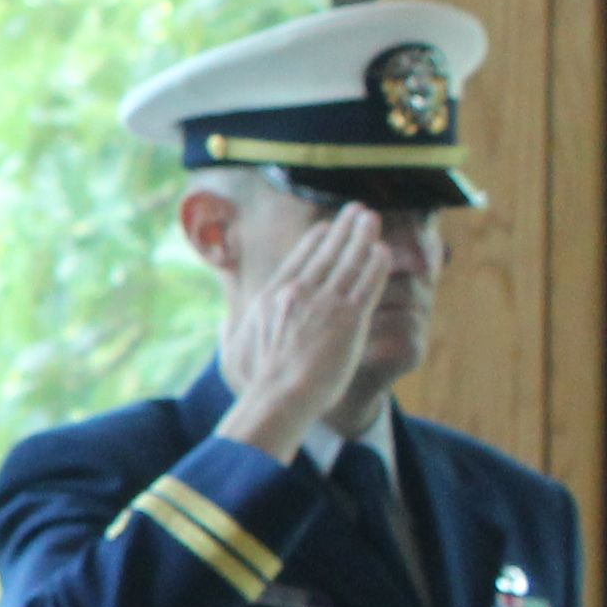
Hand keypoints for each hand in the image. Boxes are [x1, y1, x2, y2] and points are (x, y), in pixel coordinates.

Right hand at [213, 197, 392, 452]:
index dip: (316, 241)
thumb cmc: (256, 381)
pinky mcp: (350, 318)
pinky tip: (384, 251)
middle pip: (326, 252)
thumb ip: (230, 332)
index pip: (298, 259)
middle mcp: (297, 292)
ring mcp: (324, 303)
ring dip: (362, 237)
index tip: (327, 227)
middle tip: (357, 211)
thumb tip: (222, 325)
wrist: (279, 396)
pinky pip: (366, 284)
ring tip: (372, 219)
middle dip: (343, 228)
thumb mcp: (233, 351)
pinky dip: (376, 265)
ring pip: (349, 261)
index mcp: (271, 296)